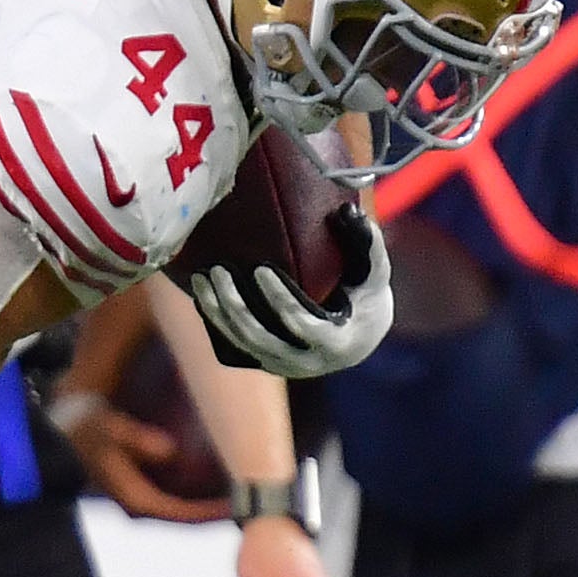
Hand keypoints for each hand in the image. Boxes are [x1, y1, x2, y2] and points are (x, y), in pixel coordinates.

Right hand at [59, 396, 229, 522]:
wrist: (60, 432)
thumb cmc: (85, 427)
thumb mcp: (110, 427)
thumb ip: (139, 439)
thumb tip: (170, 451)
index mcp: (134, 498)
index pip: (181, 513)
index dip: (211, 512)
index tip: (237, 505)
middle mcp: (137, 506)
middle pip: (187, 517)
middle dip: (216, 512)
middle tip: (249, 502)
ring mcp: (138, 501)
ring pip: (182, 511)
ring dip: (208, 507)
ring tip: (238, 495)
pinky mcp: (139, 492)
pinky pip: (176, 501)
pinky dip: (196, 497)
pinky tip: (214, 486)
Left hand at [181, 205, 395, 378]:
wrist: (360, 338)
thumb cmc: (368, 299)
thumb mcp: (375, 273)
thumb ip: (368, 243)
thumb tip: (349, 210)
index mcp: (336, 343)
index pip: (301, 324)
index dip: (279, 300)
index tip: (260, 270)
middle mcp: (307, 363)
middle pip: (260, 338)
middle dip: (233, 306)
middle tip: (216, 271)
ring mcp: (284, 366)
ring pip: (242, 344)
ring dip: (217, 313)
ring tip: (201, 279)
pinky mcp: (268, 363)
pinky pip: (237, 346)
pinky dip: (218, 322)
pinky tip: (202, 296)